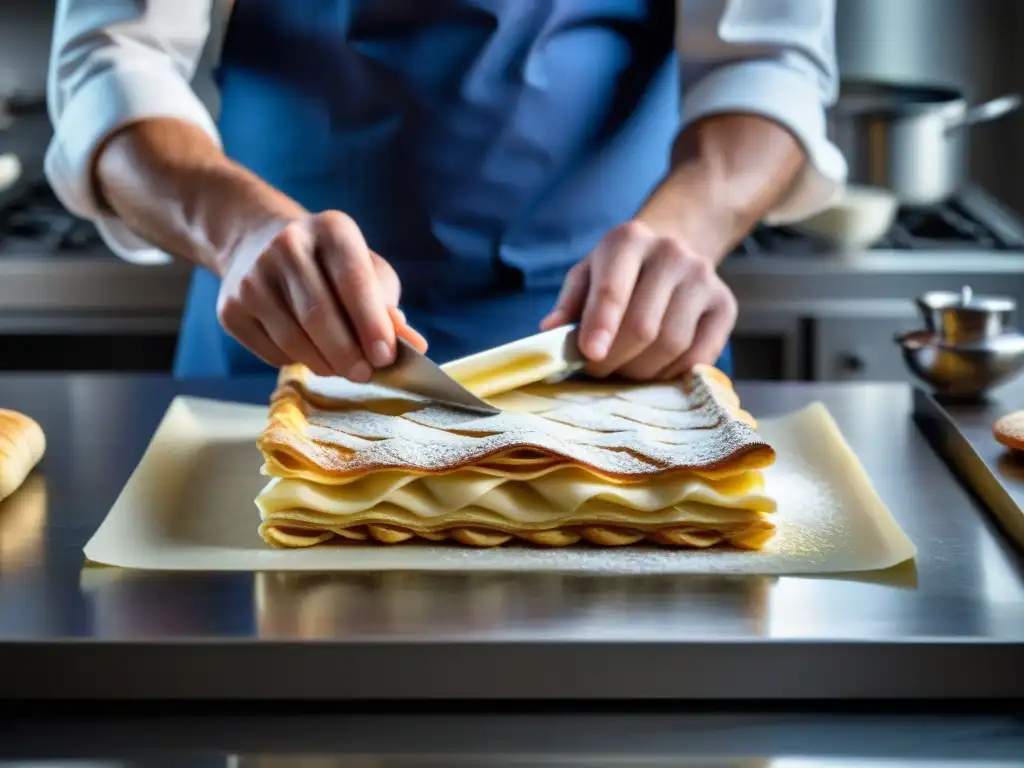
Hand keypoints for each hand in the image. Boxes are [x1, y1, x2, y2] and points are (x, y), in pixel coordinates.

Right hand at [216, 211, 426, 380]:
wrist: (257, 242)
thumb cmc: (330, 264)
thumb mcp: (366, 270)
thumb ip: (388, 307)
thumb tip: (413, 346)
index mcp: (330, 228)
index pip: (352, 279)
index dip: (370, 323)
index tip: (386, 357)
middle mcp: (286, 245)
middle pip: (318, 314)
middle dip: (347, 353)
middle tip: (365, 375)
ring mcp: (252, 277)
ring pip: (293, 338)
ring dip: (324, 364)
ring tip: (344, 370)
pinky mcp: (230, 307)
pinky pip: (272, 351)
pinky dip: (297, 362)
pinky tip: (310, 353)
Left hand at [540, 220, 736, 380]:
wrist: (673, 248)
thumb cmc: (619, 270)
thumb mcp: (587, 274)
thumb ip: (569, 303)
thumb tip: (550, 332)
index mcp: (628, 240)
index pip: (613, 290)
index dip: (600, 327)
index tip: (588, 356)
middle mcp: (671, 253)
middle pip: (643, 327)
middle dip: (615, 360)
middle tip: (598, 370)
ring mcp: (704, 278)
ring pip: (671, 344)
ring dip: (641, 371)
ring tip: (624, 369)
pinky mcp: (725, 305)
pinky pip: (699, 356)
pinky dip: (673, 374)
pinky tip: (655, 369)